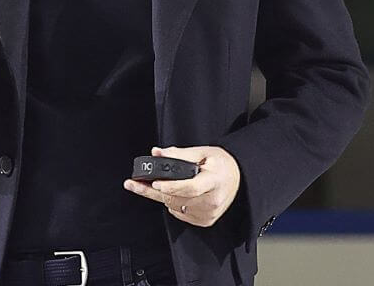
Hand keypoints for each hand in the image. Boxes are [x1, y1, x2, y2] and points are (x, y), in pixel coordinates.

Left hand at [123, 145, 241, 227]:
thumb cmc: (221, 164)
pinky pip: (179, 214)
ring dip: (163, 196)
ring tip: (153, 184)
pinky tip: (174, 193)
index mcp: (214, 181)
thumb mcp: (203, 152)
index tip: (155, 183)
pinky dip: (172, 203)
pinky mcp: (205, 221)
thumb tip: (157, 154)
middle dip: (154, 190)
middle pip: (177, 199)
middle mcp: (212, 201)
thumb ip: (179, 154)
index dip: (171, 186)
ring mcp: (209, 213)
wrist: (239, 179)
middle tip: (134, 183)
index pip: (190, 187)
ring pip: (175, 207)